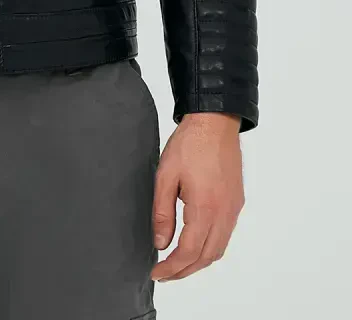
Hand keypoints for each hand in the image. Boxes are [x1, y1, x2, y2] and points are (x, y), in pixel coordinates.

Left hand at [151, 112, 244, 281]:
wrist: (216, 121)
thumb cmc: (190, 143)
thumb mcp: (166, 175)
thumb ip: (162, 212)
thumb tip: (160, 242)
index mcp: (205, 207)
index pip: (189, 251)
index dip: (171, 268)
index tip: (156, 273)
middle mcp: (224, 213)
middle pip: (206, 257)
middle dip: (184, 270)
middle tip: (164, 274)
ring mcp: (233, 208)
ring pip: (218, 249)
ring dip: (198, 261)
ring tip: (177, 263)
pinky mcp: (236, 201)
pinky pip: (225, 235)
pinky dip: (210, 247)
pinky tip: (195, 243)